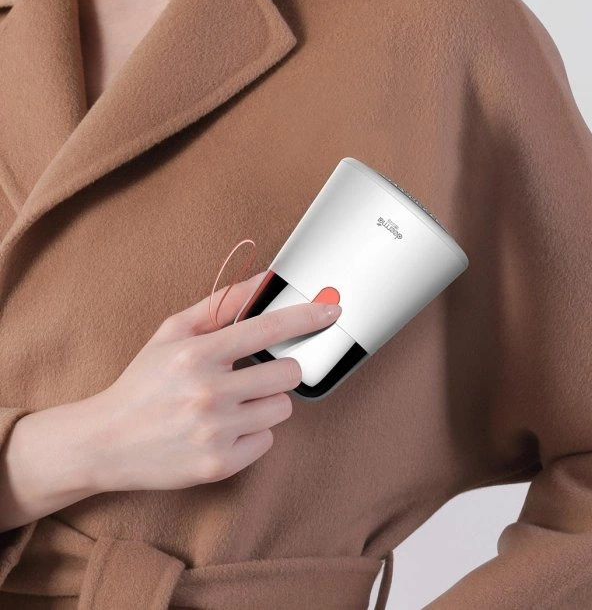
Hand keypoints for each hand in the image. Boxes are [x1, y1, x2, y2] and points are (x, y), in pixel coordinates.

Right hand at [82, 272, 341, 492]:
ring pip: (282, 408)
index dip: (305, 316)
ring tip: (232, 404)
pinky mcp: (219, 465)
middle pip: (288, 374)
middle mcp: (207, 393)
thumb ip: (220, 305)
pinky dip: (252, 434)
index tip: (330, 311)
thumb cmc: (143, 382)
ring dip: (265, 403)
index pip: (266, 328)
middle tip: (252, 374)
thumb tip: (263, 280)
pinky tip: (223, 430)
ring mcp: (214, 433)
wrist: (106, 441)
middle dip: (278, 371)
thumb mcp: (172, 334)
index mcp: (196, 355)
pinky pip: (267, 441)